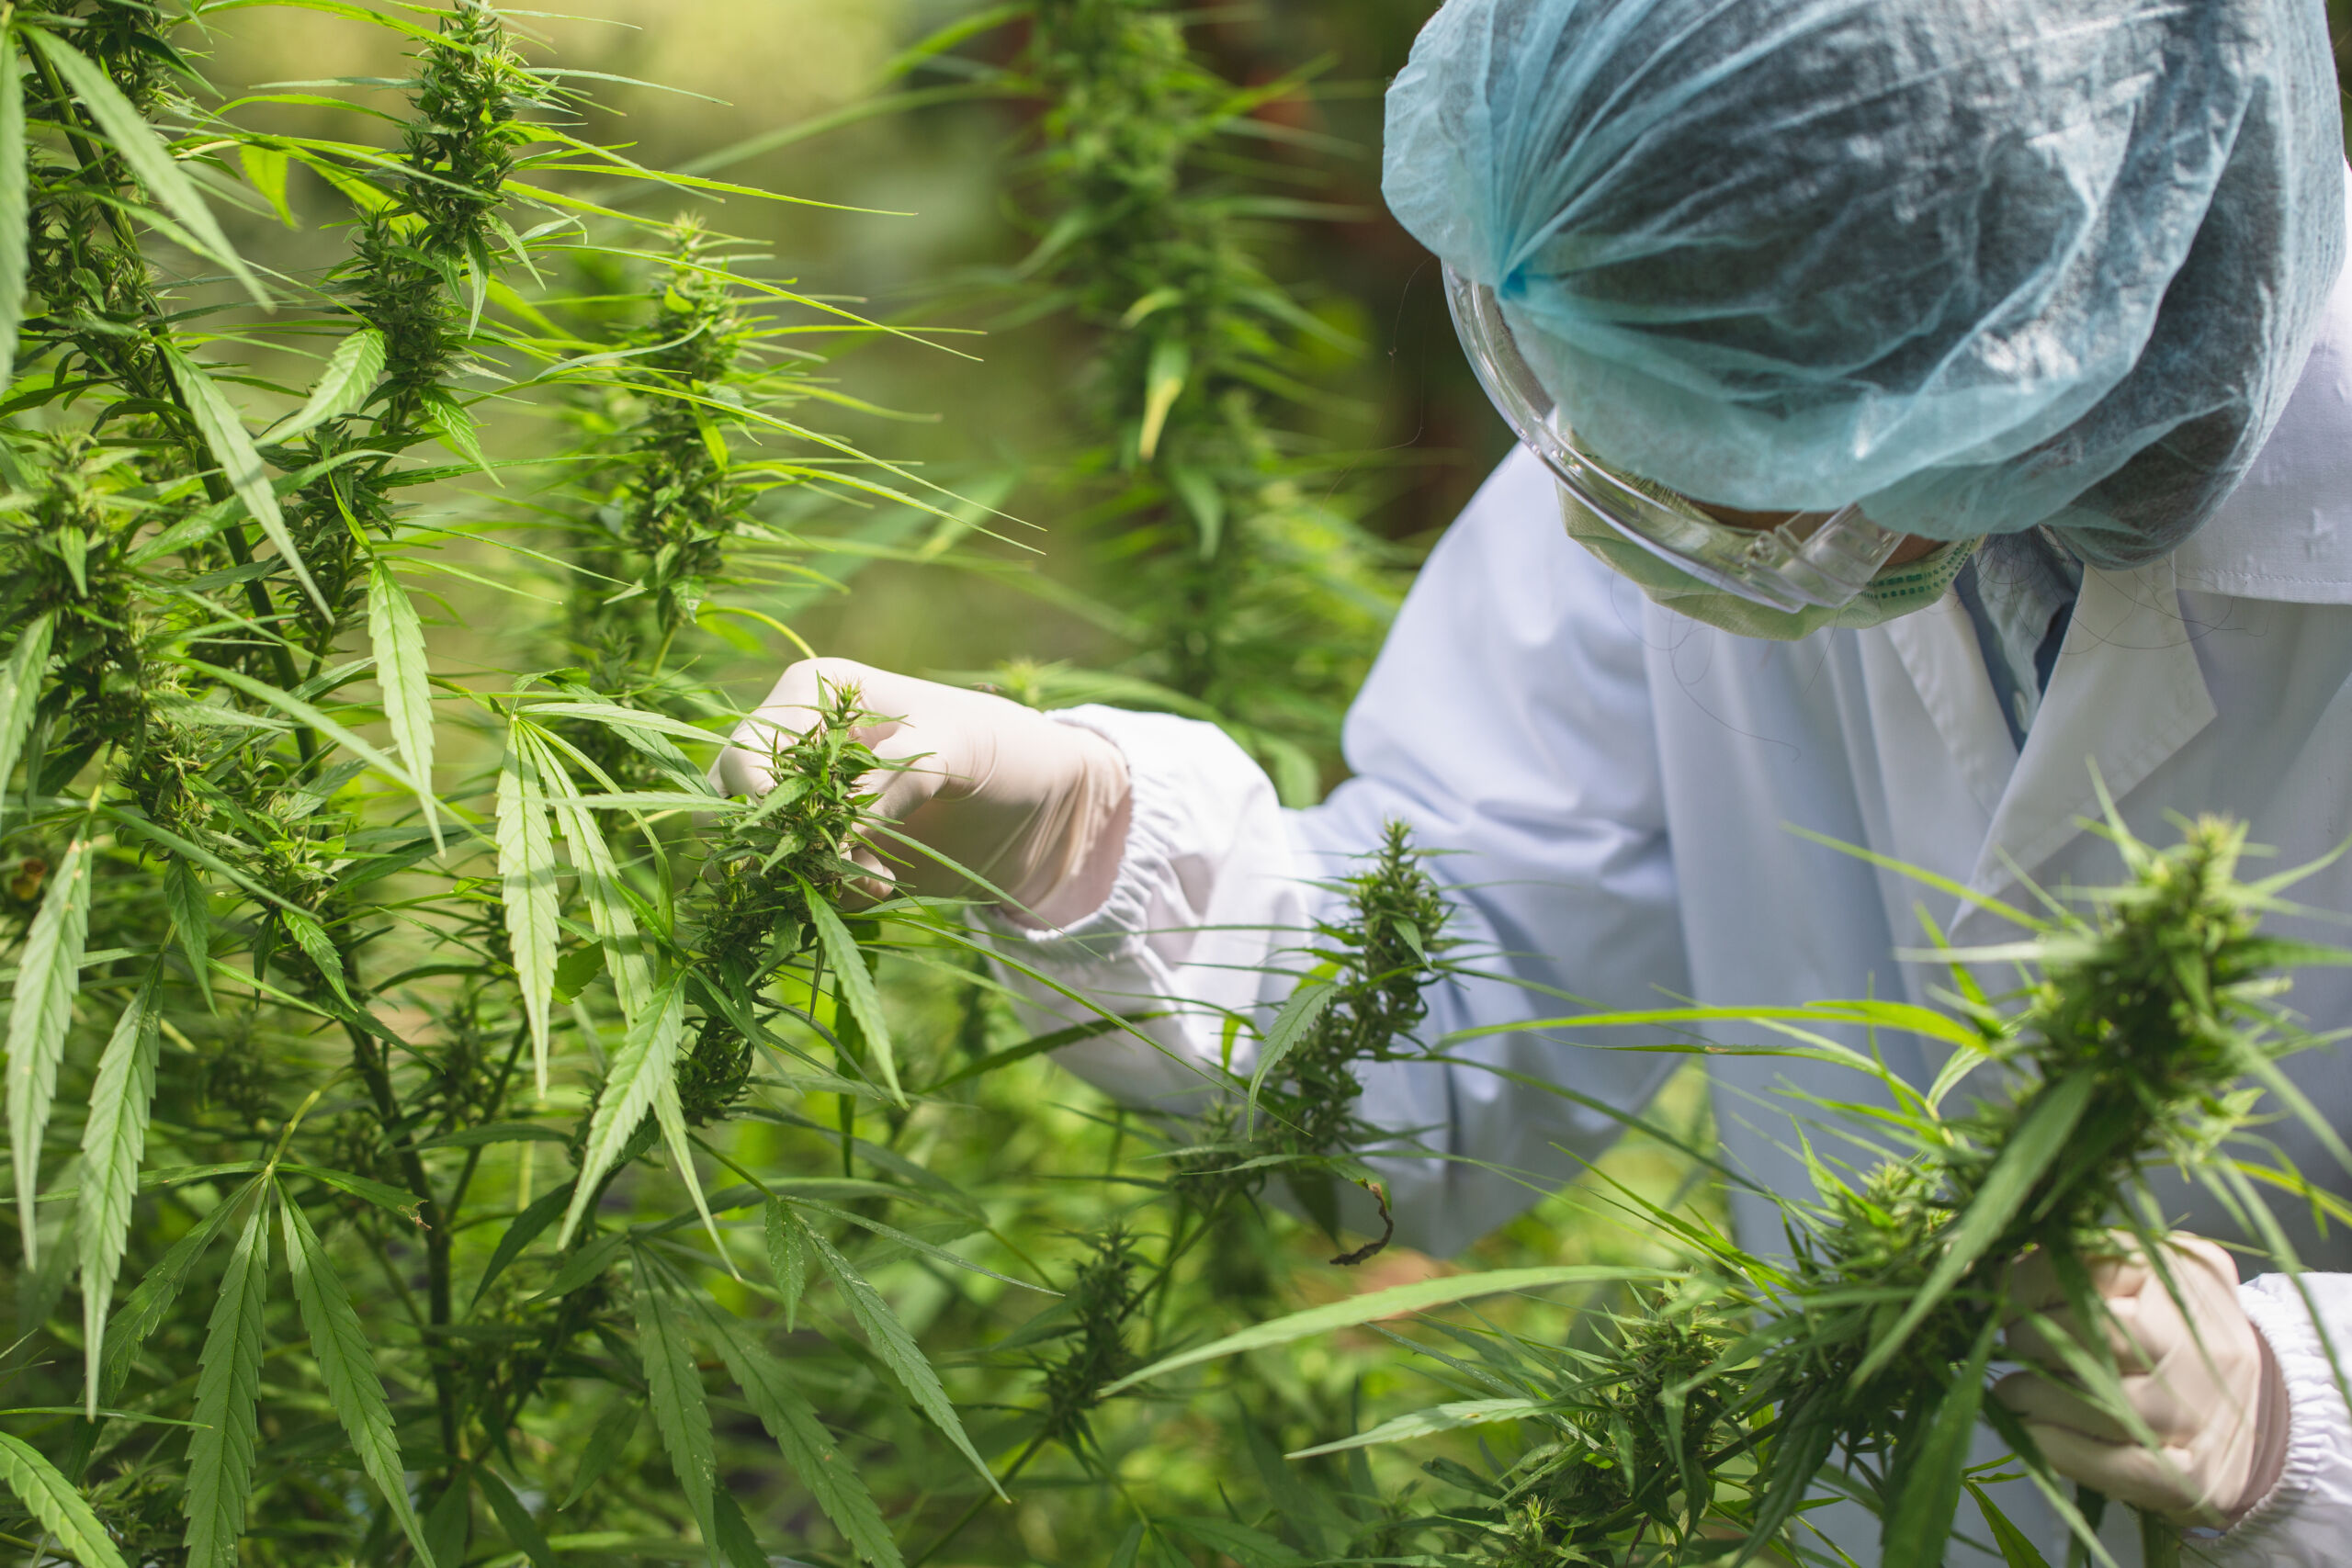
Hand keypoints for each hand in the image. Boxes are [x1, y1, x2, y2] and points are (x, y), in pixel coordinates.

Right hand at [709, 659, 1130, 925]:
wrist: (1045, 809)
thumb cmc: (1005, 749)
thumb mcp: (958, 748)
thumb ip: (894, 776)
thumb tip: (834, 827)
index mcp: (816, 695)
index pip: (749, 745)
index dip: (754, 792)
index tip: (796, 829)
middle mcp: (800, 748)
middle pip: (734, 803)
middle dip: (773, 845)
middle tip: (821, 870)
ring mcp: (812, 805)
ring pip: (764, 852)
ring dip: (807, 878)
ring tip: (877, 881)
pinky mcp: (833, 855)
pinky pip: (804, 886)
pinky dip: (834, 897)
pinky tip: (885, 887)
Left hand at [1993, 1234, 2289, 1528]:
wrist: (2265, 1416)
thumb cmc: (2178, 1334)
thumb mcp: (2148, 1276)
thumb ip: (2078, 1260)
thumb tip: (1983, 1264)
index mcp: (2189, 1278)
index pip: (2092, 1266)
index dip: (2028, 1281)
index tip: (1999, 1294)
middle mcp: (2203, 1347)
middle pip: (2093, 1332)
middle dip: (2029, 1337)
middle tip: (2009, 1342)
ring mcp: (2202, 1416)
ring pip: (2094, 1400)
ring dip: (2031, 1393)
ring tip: (2013, 1388)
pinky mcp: (2194, 1478)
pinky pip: (2108, 1462)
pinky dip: (2053, 1443)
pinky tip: (2030, 1428)